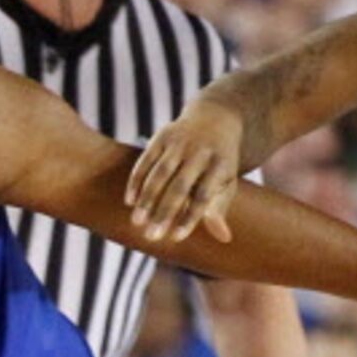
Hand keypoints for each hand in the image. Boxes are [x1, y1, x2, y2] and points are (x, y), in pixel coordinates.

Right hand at [127, 99, 244, 244]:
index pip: (203, 195)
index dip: (190, 217)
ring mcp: (180, 142)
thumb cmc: (220, 162)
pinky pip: (146, 160)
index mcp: (220, 165)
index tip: (176, 237)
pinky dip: (137, 180)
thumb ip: (220, 209)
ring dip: (147, 198)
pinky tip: (130, 201)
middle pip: (179, 186)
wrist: (214, 118)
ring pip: (160, 173)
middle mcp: (200, 152)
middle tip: (151, 236)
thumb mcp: (227, 182)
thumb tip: (224, 239)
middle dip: (164, 212)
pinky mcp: (163, 136)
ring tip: (136, 222)